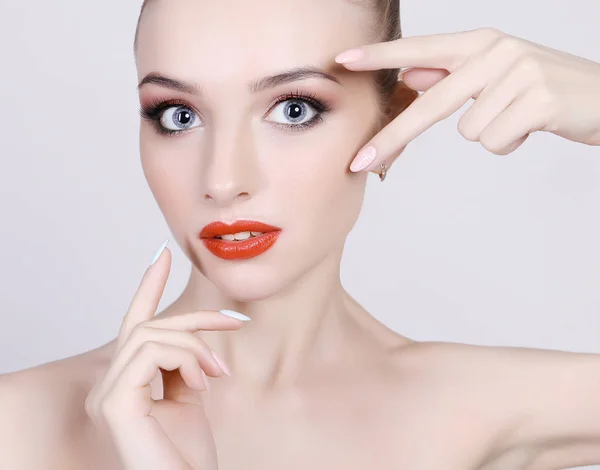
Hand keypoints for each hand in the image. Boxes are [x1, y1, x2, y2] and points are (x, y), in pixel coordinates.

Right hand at [84, 241, 246, 469]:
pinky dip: (184, 359)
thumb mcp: (190, 396)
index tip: (162, 254)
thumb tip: (192, 337)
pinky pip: (150, 353)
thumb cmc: (188, 455)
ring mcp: (106, 396)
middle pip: (147, 327)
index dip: (147, 287)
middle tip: (235, 323)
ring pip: (150, 335)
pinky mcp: (113, 404)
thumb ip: (184, 364)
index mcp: (125, 385)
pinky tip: (203, 383)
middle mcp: (108, 388)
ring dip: (194, 346)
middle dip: (195, 320)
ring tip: (217, 374)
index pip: (134, 327)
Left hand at [335, 28, 599, 172]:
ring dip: (492, 133)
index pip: (420, 50)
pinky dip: (510, 143)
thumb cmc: (540, 90)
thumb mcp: (495, 76)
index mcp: (480, 43)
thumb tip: (410, 76)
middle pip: (430, 103)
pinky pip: (496, 141)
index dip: (380, 57)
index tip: (342, 63)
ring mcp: (519, 71)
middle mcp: (496, 51)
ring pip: (469, 131)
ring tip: (519, 117)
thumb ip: (451, 75)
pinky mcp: (539, 98)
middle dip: (394, 138)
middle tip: (359, 163)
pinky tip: (532, 126)